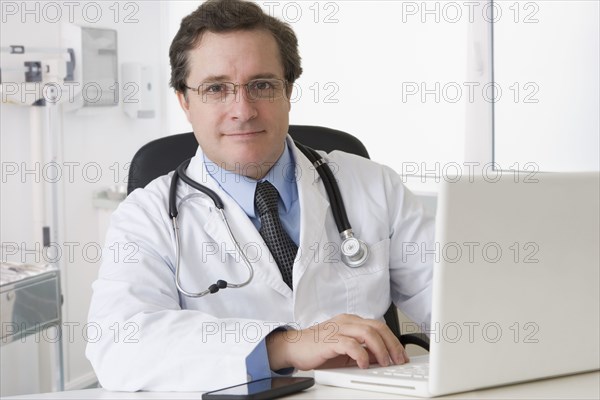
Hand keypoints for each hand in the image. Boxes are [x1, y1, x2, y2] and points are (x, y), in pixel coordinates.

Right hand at [266, 314, 408, 370]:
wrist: (293, 347)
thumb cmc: (317, 348)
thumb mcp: (345, 350)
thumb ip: (362, 350)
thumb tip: (380, 357)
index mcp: (351, 322)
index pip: (379, 326)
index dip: (393, 340)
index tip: (401, 355)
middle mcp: (346, 322)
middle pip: (377, 327)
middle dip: (392, 344)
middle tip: (399, 359)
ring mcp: (338, 329)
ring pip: (367, 332)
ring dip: (380, 349)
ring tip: (385, 362)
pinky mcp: (329, 340)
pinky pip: (350, 344)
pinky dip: (361, 354)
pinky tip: (364, 364)